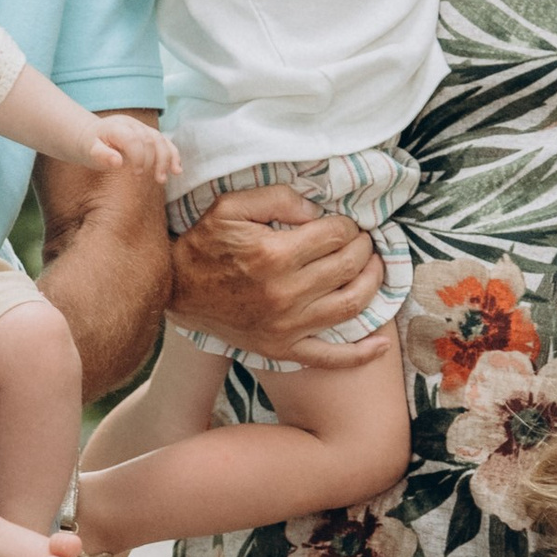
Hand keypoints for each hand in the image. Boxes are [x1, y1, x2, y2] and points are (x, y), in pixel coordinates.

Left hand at [91, 112, 180, 184]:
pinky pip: (164, 141)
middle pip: (150, 139)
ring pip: (161, 139)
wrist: (91, 135)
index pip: (134, 140)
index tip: (137, 174)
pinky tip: (176, 170)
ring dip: (167, 160)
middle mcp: (131, 124)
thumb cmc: (90, 146)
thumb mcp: (89, 152)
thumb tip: (117, 162)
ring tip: (164, 179)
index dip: (139, 157)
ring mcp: (141, 127)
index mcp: (116, 127)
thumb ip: (101, 155)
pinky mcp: (148, 133)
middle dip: (155, 161)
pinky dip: (172, 155)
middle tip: (155, 180)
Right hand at [168, 190, 383, 362]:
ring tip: (373, 267)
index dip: (347, 225)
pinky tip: (381, 344)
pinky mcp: (282, 348)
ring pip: (352, 305)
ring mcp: (287, 326)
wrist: (175, 291)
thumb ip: (277, 198)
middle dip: (363, 247)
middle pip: (349, 266)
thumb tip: (317, 208)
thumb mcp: (231, 207)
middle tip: (361, 240)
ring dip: (373, 283)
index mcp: (275, 255)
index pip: (335, 235)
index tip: (343, 223)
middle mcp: (286, 293)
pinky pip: (330, 358)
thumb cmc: (204, 245)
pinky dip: (361, 354)